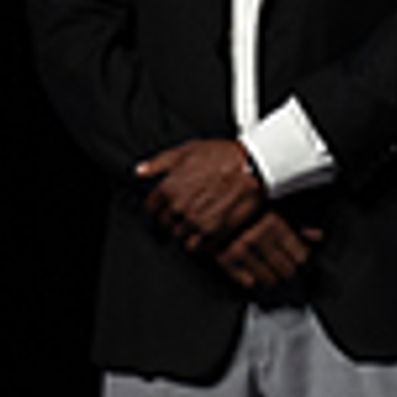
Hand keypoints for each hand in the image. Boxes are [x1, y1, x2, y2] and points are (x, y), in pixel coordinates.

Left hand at [137, 138, 266, 251]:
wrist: (255, 165)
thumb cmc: (224, 155)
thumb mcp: (187, 150)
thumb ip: (160, 162)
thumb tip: (141, 171)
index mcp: (168, 188)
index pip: (150, 209)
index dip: (156, 209)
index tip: (162, 211)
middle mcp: (178, 207)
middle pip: (165, 225)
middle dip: (172, 221)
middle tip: (183, 216)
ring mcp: (196, 221)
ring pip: (180, 236)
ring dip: (186, 232)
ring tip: (196, 224)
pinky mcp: (214, 232)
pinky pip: (197, 247)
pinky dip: (199, 243)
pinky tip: (205, 234)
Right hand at [211, 210, 314, 291]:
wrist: (213, 207)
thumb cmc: (247, 207)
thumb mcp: (274, 209)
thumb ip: (298, 225)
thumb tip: (318, 236)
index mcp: (274, 223)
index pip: (300, 255)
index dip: (302, 260)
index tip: (300, 262)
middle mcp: (259, 237)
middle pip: (286, 269)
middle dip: (289, 272)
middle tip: (288, 273)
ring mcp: (241, 249)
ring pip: (267, 277)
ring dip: (272, 279)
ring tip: (273, 278)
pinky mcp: (224, 257)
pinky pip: (244, 279)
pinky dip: (250, 280)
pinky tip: (253, 278)